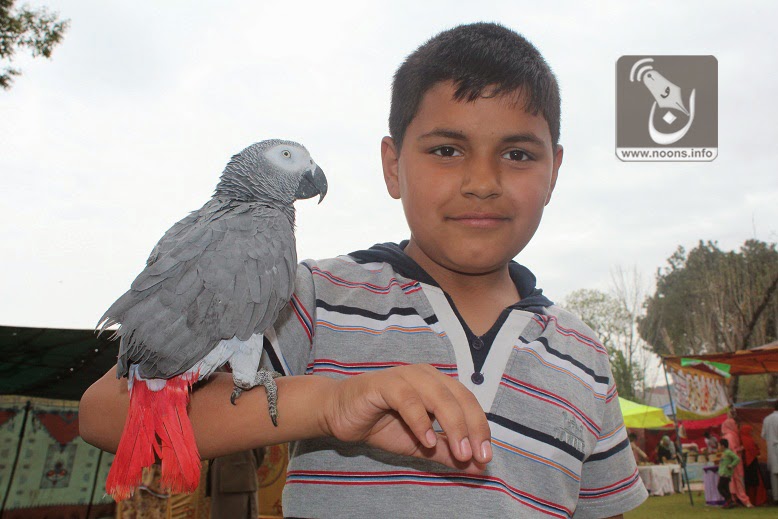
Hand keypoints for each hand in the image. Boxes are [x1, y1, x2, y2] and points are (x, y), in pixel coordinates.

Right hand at [320, 364, 491, 471]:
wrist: (340, 415)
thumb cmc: (381, 425)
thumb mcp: (421, 445)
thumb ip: (448, 452)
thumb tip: (480, 467)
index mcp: (439, 385)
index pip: (469, 403)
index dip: (481, 428)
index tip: (485, 457)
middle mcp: (427, 376)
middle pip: (459, 398)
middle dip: (472, 428)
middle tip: (476, 456)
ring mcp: (406, 376)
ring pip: (438, 396)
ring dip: (453, 425)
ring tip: (460, 452)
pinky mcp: (385, 383)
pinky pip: (408, 399)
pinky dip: (421, 420)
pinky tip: (427, 441)